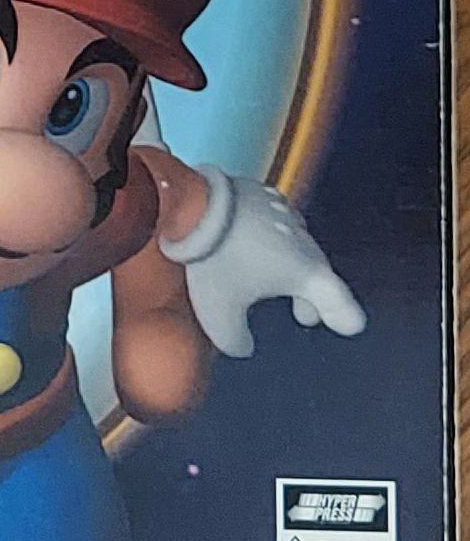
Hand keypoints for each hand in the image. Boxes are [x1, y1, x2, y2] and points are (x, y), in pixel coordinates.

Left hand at [159, 167, 365, 358]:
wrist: (192, 203)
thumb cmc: (214, 260)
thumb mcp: (220, 314)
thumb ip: (236, 339)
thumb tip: (241, 345)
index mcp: (306, 272)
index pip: (339, 301)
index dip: (344, 316)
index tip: (348, 325)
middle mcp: (303, 241)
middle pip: (318, 273)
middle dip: (311, 297)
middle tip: (303, 314)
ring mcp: (285, 214)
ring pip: (297, 246)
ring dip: (291, 266)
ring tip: (274, 280)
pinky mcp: (262, 194)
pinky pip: (276, 222)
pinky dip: (271, 238)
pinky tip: (254, 243)